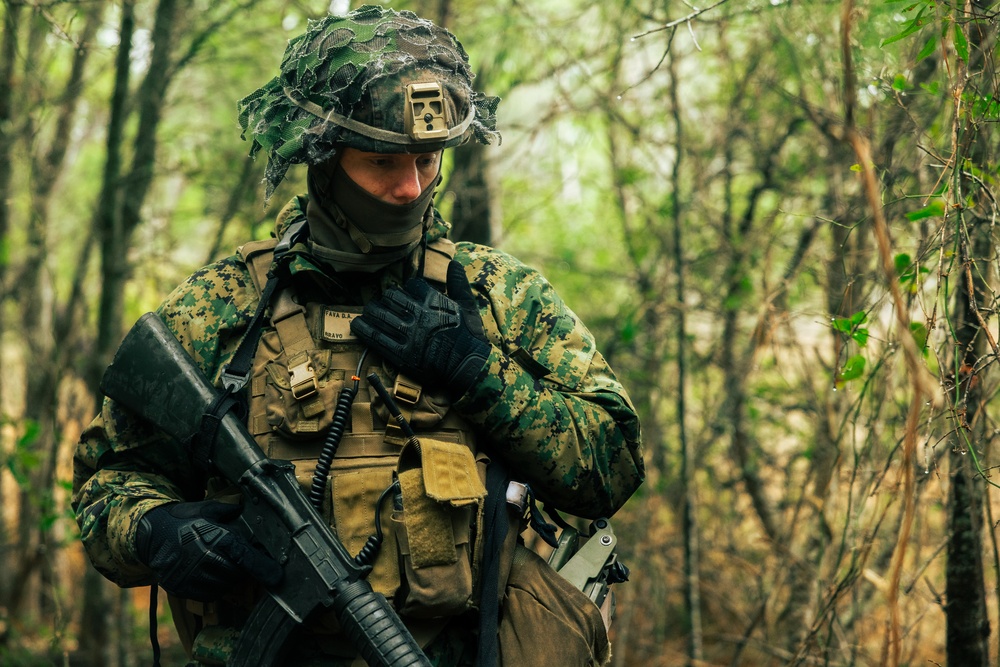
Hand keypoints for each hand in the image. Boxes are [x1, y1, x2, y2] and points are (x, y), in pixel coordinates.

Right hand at [135, 500, 282, 600]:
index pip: (246, 557)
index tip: (278, 577)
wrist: (151, 534)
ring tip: (219, 563)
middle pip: (237, 574)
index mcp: (216, 538)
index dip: (264, 567)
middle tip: (237, 559)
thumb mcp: (208, 509)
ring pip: (224, 586)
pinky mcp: (182, 588)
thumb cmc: (183, 519)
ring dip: (227, 577)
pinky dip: (213, 586)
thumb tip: (249, 510)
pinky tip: (208, 572)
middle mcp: (206, 559)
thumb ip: (231, 512)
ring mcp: (193, 576)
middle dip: (242, 568)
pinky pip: (208, 594)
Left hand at [351, 260, 489, 397]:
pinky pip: (376, 337)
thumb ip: (459, 284)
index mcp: (434, 301)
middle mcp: (419, 315)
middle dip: (386, 298)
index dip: (407, 289)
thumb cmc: (470, 337)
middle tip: (382, 302)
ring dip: (371, 311)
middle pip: (391, 297)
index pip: (412, 285)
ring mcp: (409, 334)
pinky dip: (364, 329)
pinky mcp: (401, 353)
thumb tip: (454, 263)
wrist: (468, 368)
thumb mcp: (469, 307)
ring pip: (380, 314)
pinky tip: (357, 325)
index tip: (405, 294)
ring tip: (367, 312)